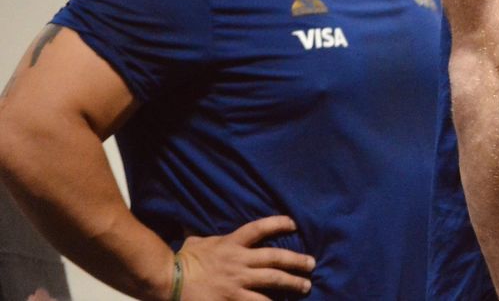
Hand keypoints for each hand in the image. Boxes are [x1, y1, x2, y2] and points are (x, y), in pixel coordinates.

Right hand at [173, 215, 314, 299]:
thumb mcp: (195, 242)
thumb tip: (190, 224)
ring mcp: (237, 283)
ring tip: (305, 287)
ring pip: (272, 283)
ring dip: (291, 284)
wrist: (167, 281)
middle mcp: (239, 262)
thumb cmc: (181, 261)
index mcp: (231, 244)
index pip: (260, 228)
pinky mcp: (231, 300)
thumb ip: (201, 234)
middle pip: (275, 258)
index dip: (278, 224)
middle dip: (296, 261)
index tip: (294, 224)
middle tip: (311, 264)